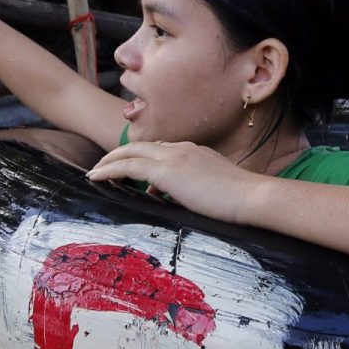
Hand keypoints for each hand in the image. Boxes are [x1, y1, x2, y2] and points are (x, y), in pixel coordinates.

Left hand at [87, 140, 269, 224]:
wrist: (252, 197)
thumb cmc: (241, 202)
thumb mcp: (214, 191)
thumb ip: (195, 189)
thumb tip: (177, 197)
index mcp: (194, 152)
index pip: (161, 151)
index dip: (142, 159)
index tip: (130, 171)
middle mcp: (182, 148)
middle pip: (141, 146)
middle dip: (119, 155)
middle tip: (103, 167)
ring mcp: (174, 156)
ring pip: (131, 152)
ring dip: (110, 161)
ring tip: (96, 173)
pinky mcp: (166, 170)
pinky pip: (128, 166)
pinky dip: (110, 169)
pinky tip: (96, 177)